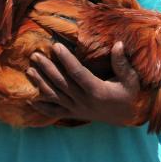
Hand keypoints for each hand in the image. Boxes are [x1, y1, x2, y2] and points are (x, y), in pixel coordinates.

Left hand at [26, 42, 140, 124]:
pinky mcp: (74, 114)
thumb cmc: (128, 95)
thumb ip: (122, 63)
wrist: (126, 117)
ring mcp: (77, 109)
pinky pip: (55, 112)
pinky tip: (30, 100)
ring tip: (29, 70)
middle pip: (61, 83)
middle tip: (35, 55)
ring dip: (41, 83)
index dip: (66, 59)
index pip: (77, 72)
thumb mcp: (130, 79)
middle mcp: (84, 101)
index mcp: (97, 90)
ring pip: (55, 96)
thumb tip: (118, 44)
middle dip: (47, 68)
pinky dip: (42, 107)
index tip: (56, 46)